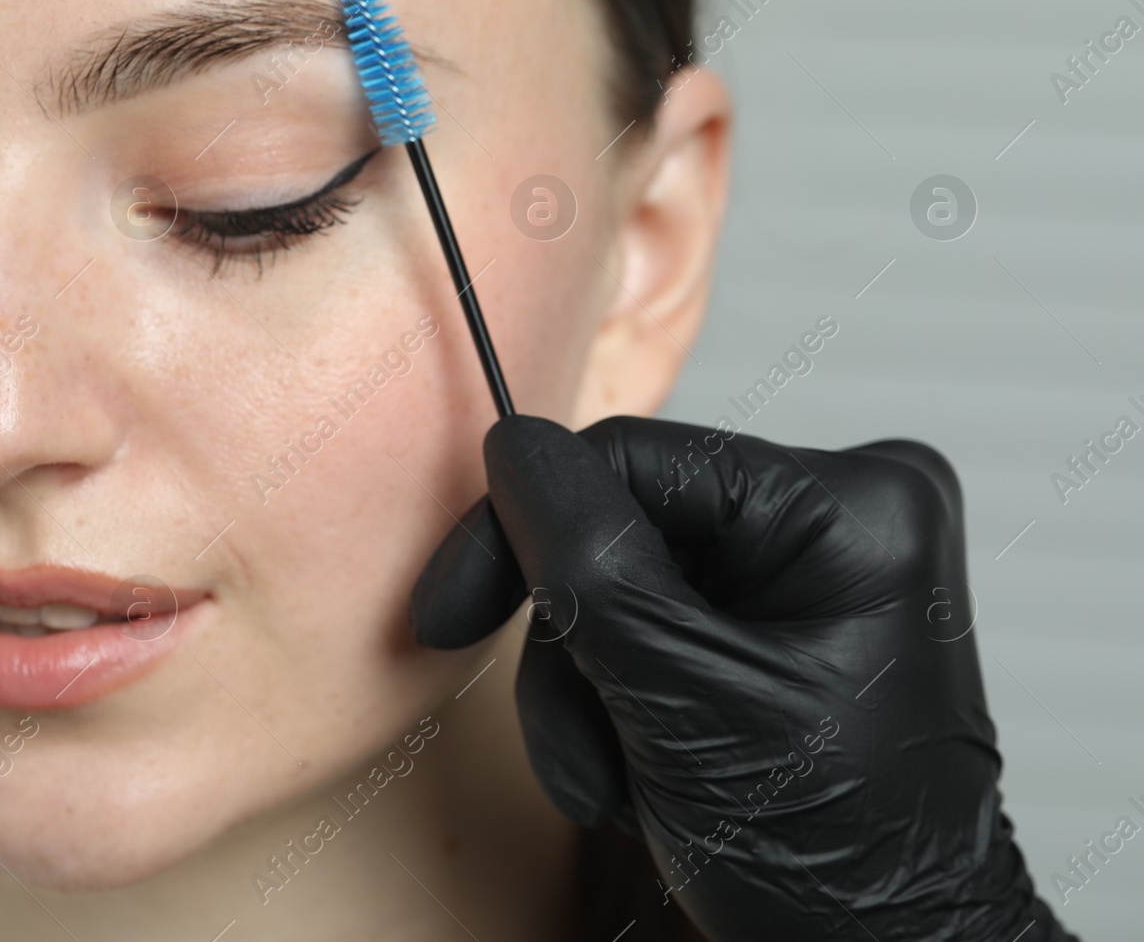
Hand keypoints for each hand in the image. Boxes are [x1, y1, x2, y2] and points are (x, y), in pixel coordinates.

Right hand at [413, 415, 1075, 940]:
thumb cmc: (835, 857)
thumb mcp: (682, 698)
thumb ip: (586, 560)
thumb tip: (514, 447)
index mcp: (855, 508)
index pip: (634, 458)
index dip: (520, 531)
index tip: (447, 614)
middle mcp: (848, 514)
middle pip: (622, 526)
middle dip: (577, 653)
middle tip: (579, 750)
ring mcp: (816, 568)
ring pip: (621, 583)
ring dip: (589, 694)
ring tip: (617, 784)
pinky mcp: (781, 616)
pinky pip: (653, 621)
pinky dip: (620, 703)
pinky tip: (643, 772)